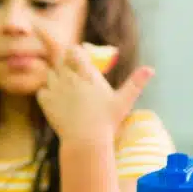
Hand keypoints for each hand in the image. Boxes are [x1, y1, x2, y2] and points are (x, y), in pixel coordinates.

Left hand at [34, 28, 152, 147]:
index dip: (74, 52)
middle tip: (72, 76)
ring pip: (50, 74)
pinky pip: (41, 91)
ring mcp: (56, 89)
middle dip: (64, 63)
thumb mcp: (124, 101)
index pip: (74, 50)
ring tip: (66, 91)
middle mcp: (70, 77)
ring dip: (56, 78)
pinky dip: (46, 94)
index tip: (78, 59)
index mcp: (87, 74)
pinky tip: (55, 102)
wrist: (86, 141)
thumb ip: (135, 83)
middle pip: (59, 59)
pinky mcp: (47, 102)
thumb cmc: (107, 122)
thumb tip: (151, 69)